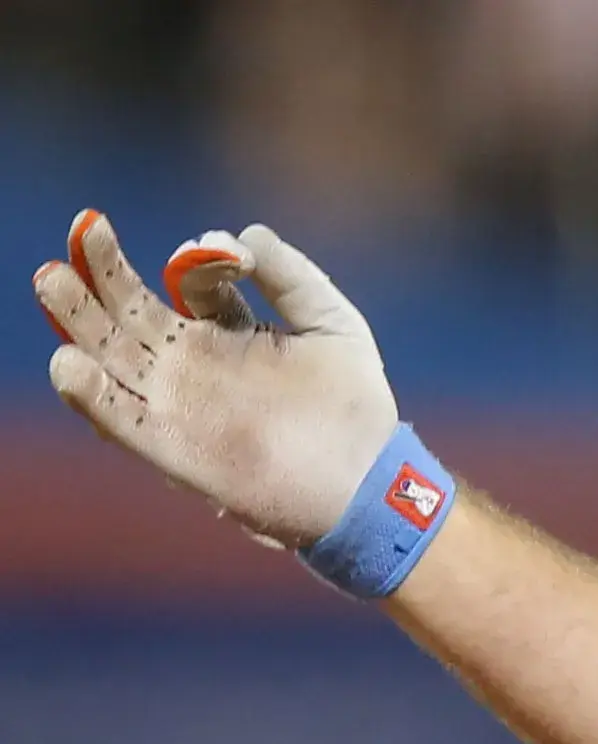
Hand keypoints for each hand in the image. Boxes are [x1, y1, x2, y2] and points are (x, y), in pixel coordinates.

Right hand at [34, 210, 398, 548]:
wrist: (368, 486)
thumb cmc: (357, 407)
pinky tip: (69, 361)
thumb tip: (237, 234)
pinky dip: (91, 394)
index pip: (190, 284)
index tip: (226, 257)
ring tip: (53, 277)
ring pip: (111, 354)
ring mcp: (179, 404)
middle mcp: (196, 364)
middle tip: (84, 228)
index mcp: (232, 332)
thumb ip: (290, 274)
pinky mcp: (172, 448)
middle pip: (132, 311)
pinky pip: (119, 418)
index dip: (197, 261)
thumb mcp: (333, 324)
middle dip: (103, 272)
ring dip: (77, 319)